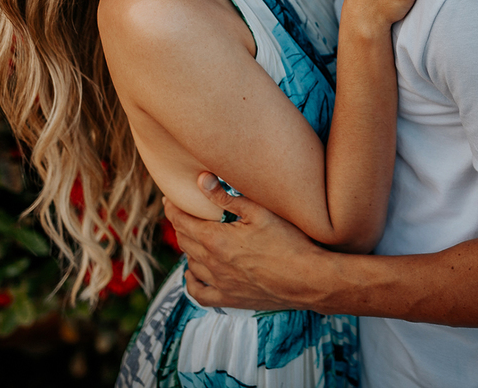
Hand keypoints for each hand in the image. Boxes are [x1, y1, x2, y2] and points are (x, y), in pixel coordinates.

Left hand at [163, 173, 325, 310]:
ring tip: (194, 236)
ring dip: (188, 248)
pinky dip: (191, 280)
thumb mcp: (260, 212)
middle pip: (184, 241)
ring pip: (190, 263)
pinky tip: (194, 271)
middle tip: (182, 212)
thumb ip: (227, 197)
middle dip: (179, 224)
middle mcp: (211, 264)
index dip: (173, 208)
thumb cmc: (288, 242)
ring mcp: (219, 284)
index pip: (182, 221)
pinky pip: (198, 292)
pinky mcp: (228, 299)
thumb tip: (201, 179)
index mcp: (215, 240)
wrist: (308, 279)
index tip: (169, 198)